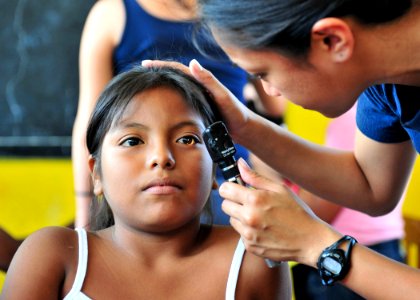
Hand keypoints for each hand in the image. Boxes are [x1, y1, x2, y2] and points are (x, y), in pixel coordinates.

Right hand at [141, 59, 252, 142]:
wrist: (244, 128)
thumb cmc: (235, 112)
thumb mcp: (223, 96)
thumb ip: (210, 81)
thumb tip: (192, 63)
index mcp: (202, 81)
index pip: (177, 69)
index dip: (161, 66)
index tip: (145, 64)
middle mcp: (198, 87)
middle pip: (173, 77)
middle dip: (157, 73)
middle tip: (139, 74)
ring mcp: (197, 98)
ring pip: (175, 90)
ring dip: (161, 87)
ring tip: (144, 88)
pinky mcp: (197, 109)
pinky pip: (179, 102)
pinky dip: (168, 101)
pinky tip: (159, 107)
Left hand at [220, 158, 340, 266]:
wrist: (310, 241)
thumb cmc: (297, 212)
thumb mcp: (279, 189)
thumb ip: (255, 177)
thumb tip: (239, 164)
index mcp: (255, 200)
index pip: (225, 190)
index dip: (229, 187)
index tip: (235, 189)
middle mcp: (249, 217)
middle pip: (225, 205)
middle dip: (234, 202)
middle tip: (249, 203)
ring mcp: (248, 234)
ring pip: (232, 220)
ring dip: (241, 217)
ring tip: (260, 217)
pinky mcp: (250, 246)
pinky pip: (240, 234)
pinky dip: (248, 231)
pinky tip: (263, 229)